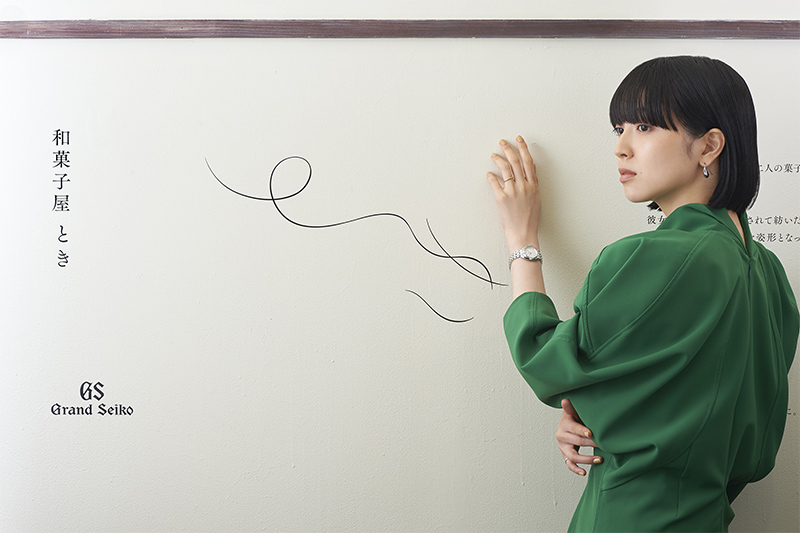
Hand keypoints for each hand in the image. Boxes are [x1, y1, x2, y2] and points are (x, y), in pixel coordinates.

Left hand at [486, 136, 541, 251]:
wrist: (523, 233)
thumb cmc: (530, 219)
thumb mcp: (537, 198)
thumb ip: (533, 182)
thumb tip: (531, 168)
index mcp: (533, 185)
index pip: (528, 161)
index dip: (523, 148)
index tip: (518, 140)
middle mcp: (523, 186)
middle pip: (515, 161)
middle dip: (508, 149)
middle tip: (502, 142)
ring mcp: (512, 191)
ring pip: (505, 168)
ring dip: (498, 159)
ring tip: (494, 155)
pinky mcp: (501, 198)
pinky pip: (494, 182)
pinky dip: (491, 176)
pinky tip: (488, 173)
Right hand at [557, 399, 601, 475]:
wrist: (568, 425)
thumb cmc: (574, 417)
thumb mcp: (573, 411)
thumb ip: (570, 407)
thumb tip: (565, 400)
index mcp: (564, 425)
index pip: (573, 428)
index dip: (582, 431)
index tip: (592, 433)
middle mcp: (561, 437)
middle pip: (576, 442)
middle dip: (590, 444)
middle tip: (603, 444)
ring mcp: (563, 448)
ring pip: (572, 456)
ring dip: (586, 459)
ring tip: (599, 459)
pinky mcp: (565, 455)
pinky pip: (569, 464)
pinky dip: (575, 469)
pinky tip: (584, 472)